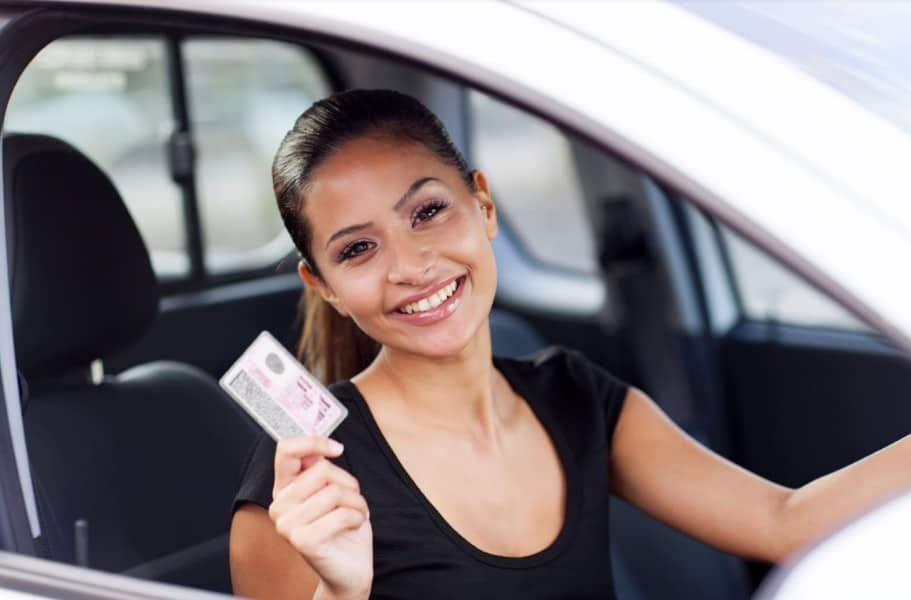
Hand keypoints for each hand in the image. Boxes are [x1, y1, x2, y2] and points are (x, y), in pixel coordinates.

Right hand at [269, 436, 371, 598]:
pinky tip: (353, 526)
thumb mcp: (334, 490)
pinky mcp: (301, 541)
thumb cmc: (343, 526)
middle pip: (322, 470)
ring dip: (357, 502)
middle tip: (352, 500)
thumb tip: (322, 448)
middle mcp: (279, 505)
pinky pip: (342, 514)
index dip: (313, 442)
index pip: (286, 450)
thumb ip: (322, 469)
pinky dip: (357, 517)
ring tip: (355, 515)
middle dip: (349, 483)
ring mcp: (286, 524)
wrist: (348, 568)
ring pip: (335, 492)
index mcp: (284, 488)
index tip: (338, 448)